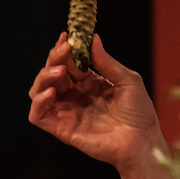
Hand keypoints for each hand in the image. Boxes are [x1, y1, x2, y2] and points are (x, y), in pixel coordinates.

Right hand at [28, 32, 164, 173]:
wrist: (141, 141)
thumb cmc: (140, 113)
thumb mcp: (128, 81)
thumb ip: (107, 62)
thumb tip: (92, 38)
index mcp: (90, 83)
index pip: (69, 62)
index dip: (65, 49)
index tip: (67, 37)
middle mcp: (75, 96)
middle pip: (52, 73)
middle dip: (54, 59)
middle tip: (63, 51)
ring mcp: (67, 112)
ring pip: (39, 91)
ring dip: (43, 77)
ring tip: (59, 72)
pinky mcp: (61, 129)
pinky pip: (38, 115)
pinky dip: (38, 102)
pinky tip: (51, 93)